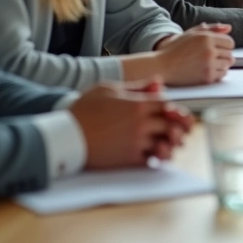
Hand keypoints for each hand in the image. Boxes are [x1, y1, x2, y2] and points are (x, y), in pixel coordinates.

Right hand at [69, 79, 194, 168]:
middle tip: (177, 129)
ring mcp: (136, 142)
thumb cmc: (84, 108)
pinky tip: (157, 153)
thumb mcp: (109, 89)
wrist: (65, 135)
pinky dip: (159, 157)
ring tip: (169, 142)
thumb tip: (159, 82)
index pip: (168, 105)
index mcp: (138, 104)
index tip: (168, 112)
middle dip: (176, 126)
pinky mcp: (129, 158)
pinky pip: (153, 159)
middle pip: (171, 124)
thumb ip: (137, 87)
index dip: (171, 109)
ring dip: (171, 143)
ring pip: (166, 143)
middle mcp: (141, 124)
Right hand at [153, 23, 234, 85]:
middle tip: (211, 56)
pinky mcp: (207, 77)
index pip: (230, 42)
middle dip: (223, 55)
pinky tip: (207, 69)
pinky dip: (218, 73)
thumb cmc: (176, 49)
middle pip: (230, 54)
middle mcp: (209, 50)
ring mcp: (209, 64)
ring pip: (227, 64)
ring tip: (209, 63)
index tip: (218, 48)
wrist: (162, 66)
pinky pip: (222, 74)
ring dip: (221, 64)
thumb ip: (212, 29)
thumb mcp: (192, 33)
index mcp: (206, 37)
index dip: (224, 45)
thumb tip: (229, 28)